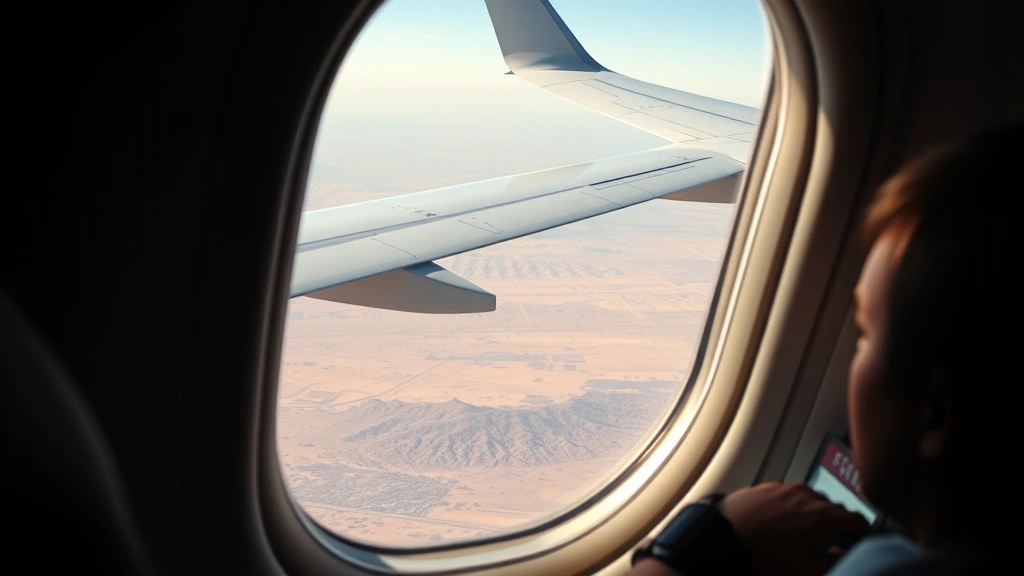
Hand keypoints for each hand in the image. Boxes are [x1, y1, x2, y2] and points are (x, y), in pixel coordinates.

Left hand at [717, 481, 869, 575]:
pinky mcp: (765, 486)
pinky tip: (780, 521)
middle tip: (830, 541)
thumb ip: (832, 562)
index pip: (857, 519)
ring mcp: (785, 488)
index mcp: (824, 516)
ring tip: (802, 532)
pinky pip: (788, 494)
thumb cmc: (762, 558)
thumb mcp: (804, 570)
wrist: (721, 541)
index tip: (858, 540)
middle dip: (836, 523)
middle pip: (834, 507)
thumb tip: (845, 554)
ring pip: (810, 498)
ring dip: (812, 512)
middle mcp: (808, 496)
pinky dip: (791, 505)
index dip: (860, 532)